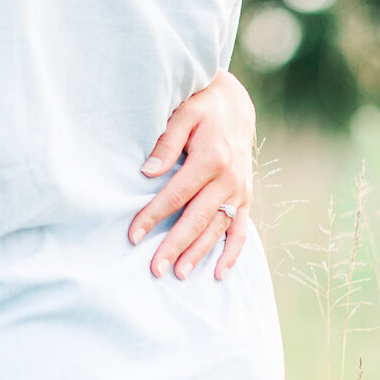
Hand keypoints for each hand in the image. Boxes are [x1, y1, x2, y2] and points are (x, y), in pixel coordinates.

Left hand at [128, 70, 254, 282]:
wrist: (235, 104)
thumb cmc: (201, 107)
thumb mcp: (182, 115)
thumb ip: (165, 143)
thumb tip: (147, 172)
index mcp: (211, 158)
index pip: (176, 194)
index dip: (153, 216)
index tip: (133, 235)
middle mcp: (229, 179)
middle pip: (197, 218)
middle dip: (175, 245)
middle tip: (155, 269)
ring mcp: (240, 190)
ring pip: (218, 229)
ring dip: (199, 254)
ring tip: (179, 275)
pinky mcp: (245, 197)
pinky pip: (240, 230)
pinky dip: (232, 253)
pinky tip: (219, 274)